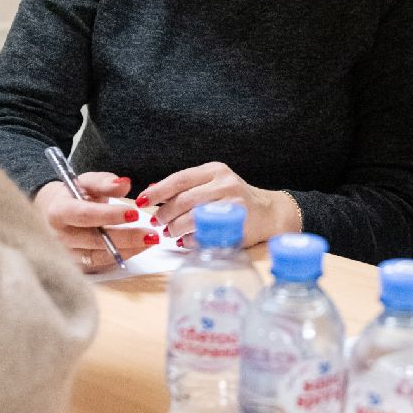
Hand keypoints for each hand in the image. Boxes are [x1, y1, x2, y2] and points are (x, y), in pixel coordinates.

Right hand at [34, 174, 157, 271]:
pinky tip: (139, 247)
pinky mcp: (76, 266)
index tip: (134, 213)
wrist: (52, 214)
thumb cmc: (72, 196)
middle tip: (151, 234)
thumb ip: (104, 182)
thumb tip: (125, 184)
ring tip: (150, 241)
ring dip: (129, 249)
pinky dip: (122, 256)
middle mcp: (60, 237)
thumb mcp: (85, 182)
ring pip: (101, 256)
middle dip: (126, 238)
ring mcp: (67, 254)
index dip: (110, 215)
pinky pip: (102, 263)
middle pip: (95, 240)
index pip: (85, 215)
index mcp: (58, 212)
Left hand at [139, 162, 299, 246]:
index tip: (142, 201)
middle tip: (157, 223)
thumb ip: (187, 187)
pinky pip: (205, 234)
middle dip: (164, 214)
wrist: (270, 213)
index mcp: (215, 170)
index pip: (179, 179)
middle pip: (183, 200)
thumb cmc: (235, 200)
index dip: (157, 191)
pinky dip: (190, 240)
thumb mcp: (213, 185)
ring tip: (171, 233)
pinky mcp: (237, 224)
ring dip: (175, 229)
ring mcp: (233, 204)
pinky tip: (186, 242)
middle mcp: (225, 184)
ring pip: (192, 217)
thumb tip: (152, 192)